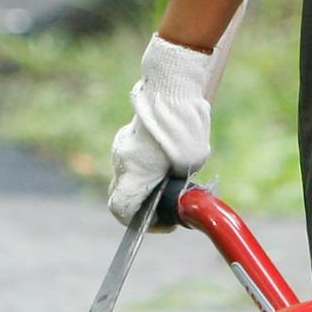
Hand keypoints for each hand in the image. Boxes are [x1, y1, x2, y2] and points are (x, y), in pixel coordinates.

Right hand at [104, 35, 214, 224]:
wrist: (170, 87)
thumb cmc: (184, 124)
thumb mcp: (191, 161)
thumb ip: (179, 180)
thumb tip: (177, 187)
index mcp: (135, 173)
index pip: (120, 210)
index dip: (141, 224)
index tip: (165, 222)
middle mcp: (122, 161)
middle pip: (123, 194)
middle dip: (145, 204)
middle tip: (169, 204)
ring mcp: (121, 146)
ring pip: (128, 176)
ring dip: (146, 183)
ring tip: (171, 177)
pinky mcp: (127, 135)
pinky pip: (132, 159)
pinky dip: (146, 166)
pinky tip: (166, 158)